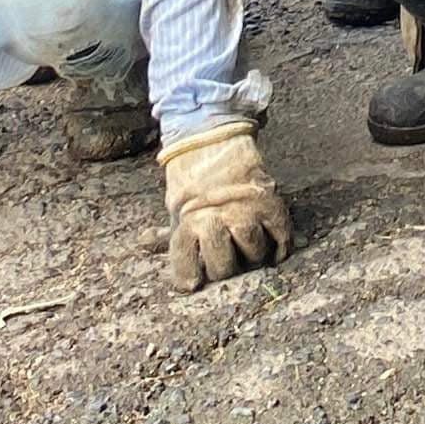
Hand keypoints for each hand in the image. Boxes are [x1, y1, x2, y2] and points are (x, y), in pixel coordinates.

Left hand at [161, 127, 291, 287]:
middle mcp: (217, 218)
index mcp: (189, 223)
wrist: (214, 141)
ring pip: (254, 253)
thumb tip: (143, 242)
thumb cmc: (194, 183)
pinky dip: (280, 248)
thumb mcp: (178, 208)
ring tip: (247, 251)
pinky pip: (280, 235)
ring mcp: (245, 210)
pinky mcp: (269, 202)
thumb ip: (167, 234)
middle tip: (224, 261)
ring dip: (251, 256)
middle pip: (224, 268)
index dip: (189, 278)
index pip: (188, 268)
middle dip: (223, 269)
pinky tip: (274, 253)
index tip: (192, 282)